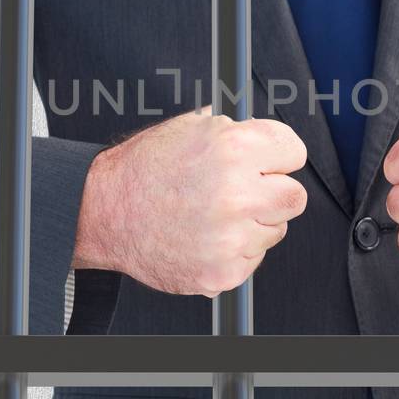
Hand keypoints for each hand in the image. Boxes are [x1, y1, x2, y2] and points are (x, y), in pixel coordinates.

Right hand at [73, 107, 307, 296]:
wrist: (104, 212)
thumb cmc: (142, 170)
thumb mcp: (188, 127)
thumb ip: (234, 130)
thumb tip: (262, 135)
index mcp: (234, 148)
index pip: (294, 151)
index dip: (278, 156)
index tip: (270, 163)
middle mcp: (237, 193)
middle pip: (294, 196)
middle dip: (272, 191)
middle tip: (244, 192)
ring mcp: (231, 237)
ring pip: (275, 230)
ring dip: (252, 223)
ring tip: (213, 214)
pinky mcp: (223, 271)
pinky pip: (253, 259)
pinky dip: (235, 250)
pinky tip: (206, 236)